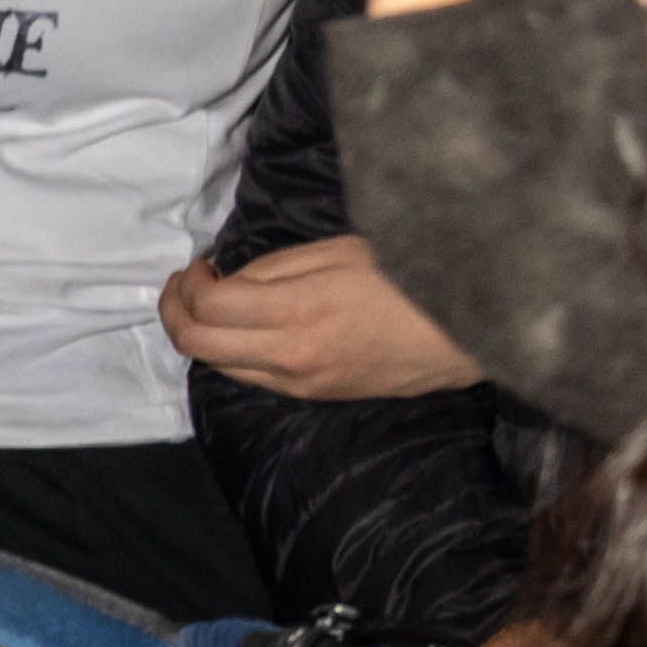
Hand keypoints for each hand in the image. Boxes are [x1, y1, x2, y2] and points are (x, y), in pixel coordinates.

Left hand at [156, 235, 487, 403]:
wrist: (473, 331)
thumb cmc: (415, 276)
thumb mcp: (344, 250)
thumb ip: (277, 267)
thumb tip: (230, 280)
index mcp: (298, 310)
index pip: (208, 307)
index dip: (188, 284)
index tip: (199, 265)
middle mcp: (290, 356)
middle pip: (196, 344)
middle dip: (174, 312)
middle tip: (184, 286)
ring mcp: (301, 383)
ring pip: (218, 366)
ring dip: (199, 335)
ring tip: (209, 304)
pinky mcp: (315, 395)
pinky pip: (252, 378)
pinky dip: (231, 353)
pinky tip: (243, 329)